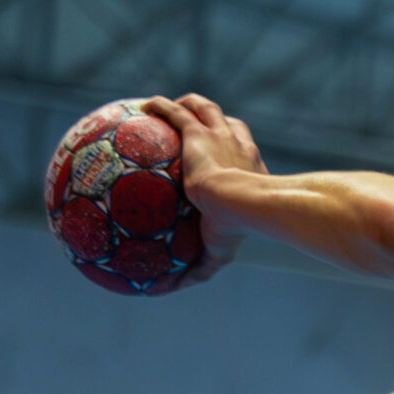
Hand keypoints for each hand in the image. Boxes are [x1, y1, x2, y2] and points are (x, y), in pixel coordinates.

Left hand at [142, 93, 266, 285]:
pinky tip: (144, 105)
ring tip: (168, 105)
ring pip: (205, 108)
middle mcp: (238, 147)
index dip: (231, 151)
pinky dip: (162, 106)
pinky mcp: (199, 133)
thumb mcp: (218, 253)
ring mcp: (220, 137)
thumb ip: (197, 268)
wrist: (246, 203)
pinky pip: (177, 112)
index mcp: (250, 170)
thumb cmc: (238, 227)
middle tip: (192, 125)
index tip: (216, 158)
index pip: (242, 154)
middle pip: (227, 124)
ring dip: (189, 103)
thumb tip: (167, 290)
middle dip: (212, 120)